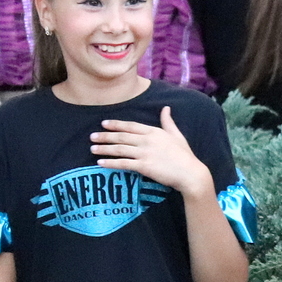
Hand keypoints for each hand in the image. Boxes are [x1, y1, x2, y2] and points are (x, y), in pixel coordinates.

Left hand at [89, 108, 212, 197]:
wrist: (190, 173)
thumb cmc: (185, 155)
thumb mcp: (177, 135)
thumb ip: (168, 122)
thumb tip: (166, 108)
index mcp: (154, 131)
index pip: (131, 126)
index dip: (116, 124)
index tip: (104, 123)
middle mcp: (147, 140)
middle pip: (121, 137)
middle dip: (105, 136)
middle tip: (92, 136)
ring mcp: (144, 153)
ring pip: (119, 149)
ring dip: (104, 149)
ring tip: (92, 149)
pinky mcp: (143, 166)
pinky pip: (123, 164)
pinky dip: (110, 163)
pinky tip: (100, 163)